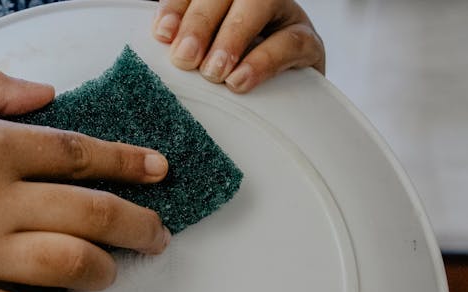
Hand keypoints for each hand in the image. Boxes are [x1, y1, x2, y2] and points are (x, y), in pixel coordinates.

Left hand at [152, 0, 324, 92]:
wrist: (284, 104)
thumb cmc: (231, 76)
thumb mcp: (202, 58)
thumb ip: (184, 47)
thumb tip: (160, 46)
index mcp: (221, 0)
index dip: (176, 7)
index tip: (162, 34)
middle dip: (200, 23)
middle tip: (185, 58)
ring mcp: (282, 14)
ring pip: (260, 4)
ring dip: (232, 37)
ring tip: (214, 72)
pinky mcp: (307, 41)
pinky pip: (290, 41)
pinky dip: (263, 62)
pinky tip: (241, 80)